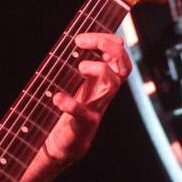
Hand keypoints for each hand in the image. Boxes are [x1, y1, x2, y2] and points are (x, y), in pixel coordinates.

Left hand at [44, 31, 132, 165]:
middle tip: (85, 42)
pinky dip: (71, 104)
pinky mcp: (85, 123)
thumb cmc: (69, 111)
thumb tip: (71, 41)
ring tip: (80, 66)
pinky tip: (57, 97)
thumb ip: (77, 65)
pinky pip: (84, 113)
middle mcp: (104, 91)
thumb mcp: (75, 84)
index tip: (81, 37)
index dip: (107, 40)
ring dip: (99, 69)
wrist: (64, 145)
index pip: (118, 53)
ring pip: (114, 84)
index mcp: (102, 79)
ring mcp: (97, 107)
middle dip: (111, 48)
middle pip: (124, 65)